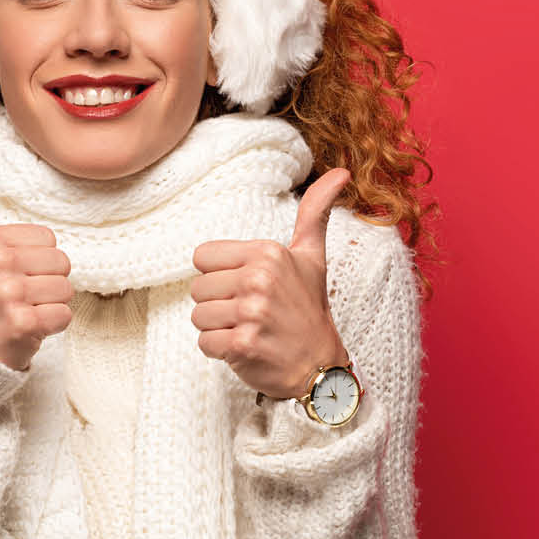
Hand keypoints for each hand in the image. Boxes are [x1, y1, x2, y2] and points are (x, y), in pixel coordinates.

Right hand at [0, 165, 73, 371]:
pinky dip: (50, 328)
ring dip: (48, 307)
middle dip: (44, 284)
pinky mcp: (22, 323)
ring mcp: (8, 293)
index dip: (33, 262)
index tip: (5, 278)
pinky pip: (64, 316)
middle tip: (14, 300)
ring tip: (18, 315)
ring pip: (65, 290)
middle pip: (61, 262)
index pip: (47, 239)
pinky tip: (25, 332)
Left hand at [190, 168, 351, 399]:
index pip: (203, 257)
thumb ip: (315, 212)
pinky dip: (220, 350)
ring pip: (198, 316)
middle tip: (250, 313)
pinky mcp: (241, 345)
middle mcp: (258, 279)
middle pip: (198, 288)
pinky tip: (246, 348)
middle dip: (219, 304)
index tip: (247, 287)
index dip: (221, 275)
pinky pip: (205, 343)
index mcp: (267, 253)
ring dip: (218, 328)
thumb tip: (340, 172)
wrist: (320, 366)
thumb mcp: (312, 256)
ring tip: (248, 329)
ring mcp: (250, 314)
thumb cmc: (309, 309)